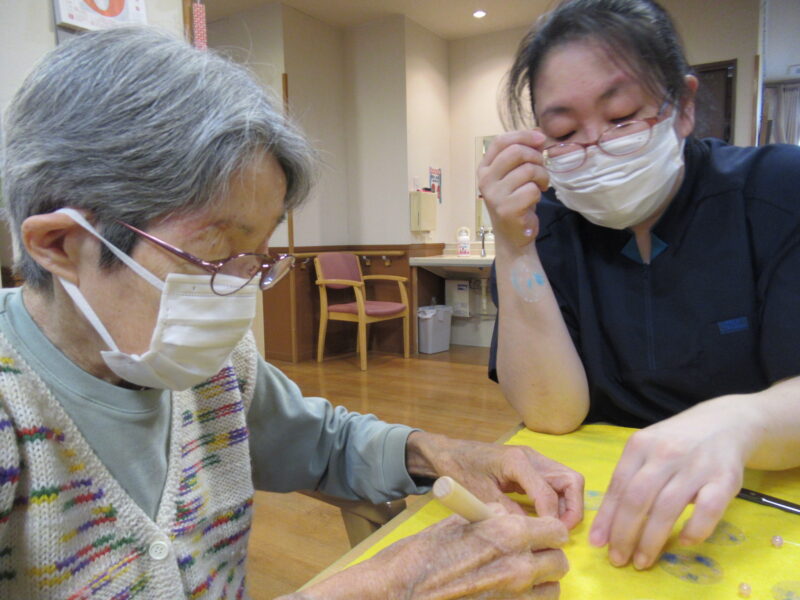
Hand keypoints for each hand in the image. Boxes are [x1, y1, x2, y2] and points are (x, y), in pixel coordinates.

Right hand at [291, 508, 568, 598]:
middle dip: (547, 556)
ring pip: (552, 589)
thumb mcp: (458, 523)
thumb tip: (508, 515)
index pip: (557, 530)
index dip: (548, 530)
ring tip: (517, 576)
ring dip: (540, 581)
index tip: (539, 532)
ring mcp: (515, 598)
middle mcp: (519, 567)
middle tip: (528, 554)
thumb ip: (491, 518)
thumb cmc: (421, 555)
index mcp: (508, 534)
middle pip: (560, 562)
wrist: (399, 592)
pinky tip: (505, 593)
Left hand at [407, 432, 583, 528]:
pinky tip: (546, 518)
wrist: (448, 453)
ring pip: (567, 481)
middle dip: (573, 508)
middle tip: (559, 531)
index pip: (549, 491)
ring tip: (554, 528)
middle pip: (571, 480)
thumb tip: (529, 531)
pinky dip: (558, 500)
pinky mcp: (531, 467)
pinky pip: (555, 483)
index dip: (553, 517)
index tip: (548, 536)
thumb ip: (505, 512)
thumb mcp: (479, 495)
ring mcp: (534, 460)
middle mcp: (532, 457)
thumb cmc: (459, 470)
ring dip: (568, 505)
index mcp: (517, 461)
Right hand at [477, 130, 548, 249]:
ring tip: (540, 186)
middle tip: (541, 170)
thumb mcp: (516, 174)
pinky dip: (539, 193)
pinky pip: (532, 189)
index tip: (540, 139)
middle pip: (516, 152)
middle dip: (536, 157)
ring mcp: (494, 195)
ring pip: (528, 170)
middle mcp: (485, 180)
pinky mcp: (506, 209)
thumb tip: (538, 132)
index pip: (501, 141)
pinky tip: (534, 199)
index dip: (523, 135)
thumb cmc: (516, 201)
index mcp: (485, 168)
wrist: (513, 235)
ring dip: (542, 176)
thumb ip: (523, 153)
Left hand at [589, 399, 756, 568]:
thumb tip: (605, 526)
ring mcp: (696, 465)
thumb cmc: (676, 443)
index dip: (607, 518)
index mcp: (640, 444)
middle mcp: (666, 453)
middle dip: (624, 533)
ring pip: (668, 507)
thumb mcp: (647, 450)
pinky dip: (695, 529)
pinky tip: (683, 542)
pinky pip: (708, 509)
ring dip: (651, 539)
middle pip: (638, 498)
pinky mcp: (725, 479)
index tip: (598, 544)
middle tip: (618, 559)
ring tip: (642, 561)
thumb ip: (628, 481)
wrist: (724, 423)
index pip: (618, 486)